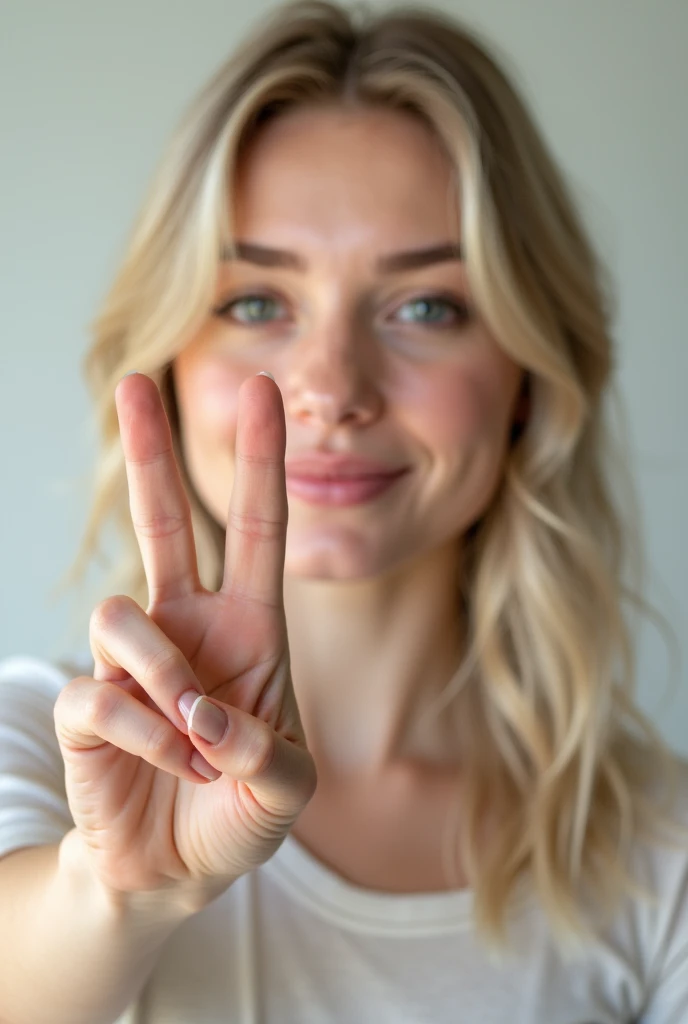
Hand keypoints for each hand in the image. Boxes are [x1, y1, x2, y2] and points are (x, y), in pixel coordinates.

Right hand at [54, 370, 315, 903]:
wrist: (177, 870)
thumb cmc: (240, 814)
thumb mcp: (288, 790)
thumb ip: (270, 755)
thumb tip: (203, 713)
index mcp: (248, 628)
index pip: (256, 528)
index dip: (261, 460)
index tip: (263, 389)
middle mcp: (187, 627)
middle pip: (164, 520)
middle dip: (151, 451)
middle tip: (134, 381)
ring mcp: (132, 661)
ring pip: (122, 616)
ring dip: (164, 682)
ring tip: (194, 741)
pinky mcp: (88, 702)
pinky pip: (101, 691)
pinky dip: (143, 735)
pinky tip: (167, 762)